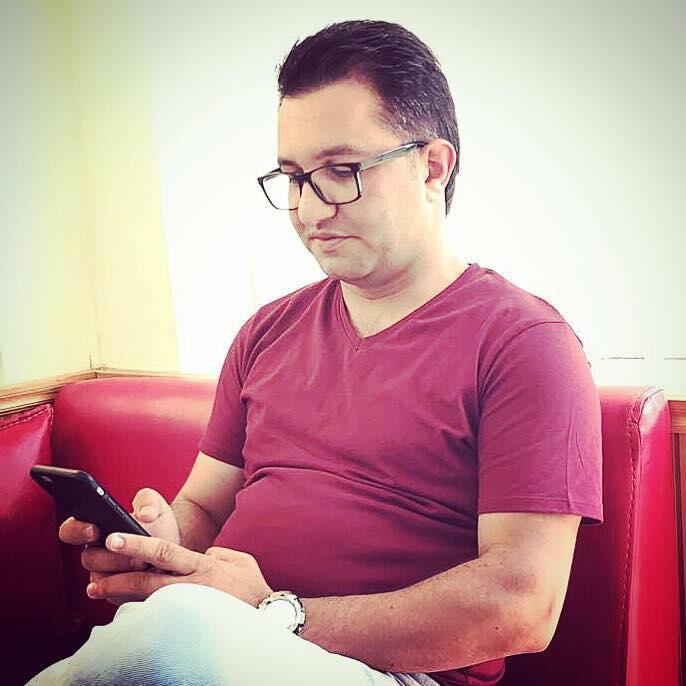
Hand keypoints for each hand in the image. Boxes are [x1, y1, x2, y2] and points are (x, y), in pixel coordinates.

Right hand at [59, 488, 180, 601]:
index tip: (93, 529)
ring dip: (122, 574)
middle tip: (134, 553)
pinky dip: (131, 590)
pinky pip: (116, 597)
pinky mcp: (116, 593)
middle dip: (111, 556)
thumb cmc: (160, 523)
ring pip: (100, 581)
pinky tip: (147, 580)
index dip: (77, 530)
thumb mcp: (156, 506)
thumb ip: (148, 501)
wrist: (176, 546)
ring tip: (144, 564)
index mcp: (96, 527)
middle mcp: (96, 552)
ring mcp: (104, 575)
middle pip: (88, 559)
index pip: (71, 530)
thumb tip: (145, 515)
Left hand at [86, 533, 272, 607]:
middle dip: (117, 575)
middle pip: (147, 579)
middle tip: (93, 574)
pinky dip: (137, 610)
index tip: (114, 539)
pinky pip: (157, 614)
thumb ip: (216, 552)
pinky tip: (120, 608)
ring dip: (120, 594)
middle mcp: (191, 586)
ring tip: (96, 590)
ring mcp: (188, 606)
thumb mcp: (238, 559)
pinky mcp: (188, 621)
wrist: (267, 619)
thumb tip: (200, 554)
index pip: (164, 552)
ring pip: (147, 599)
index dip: (137, 544)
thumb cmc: (253, 587)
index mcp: (202, 566)